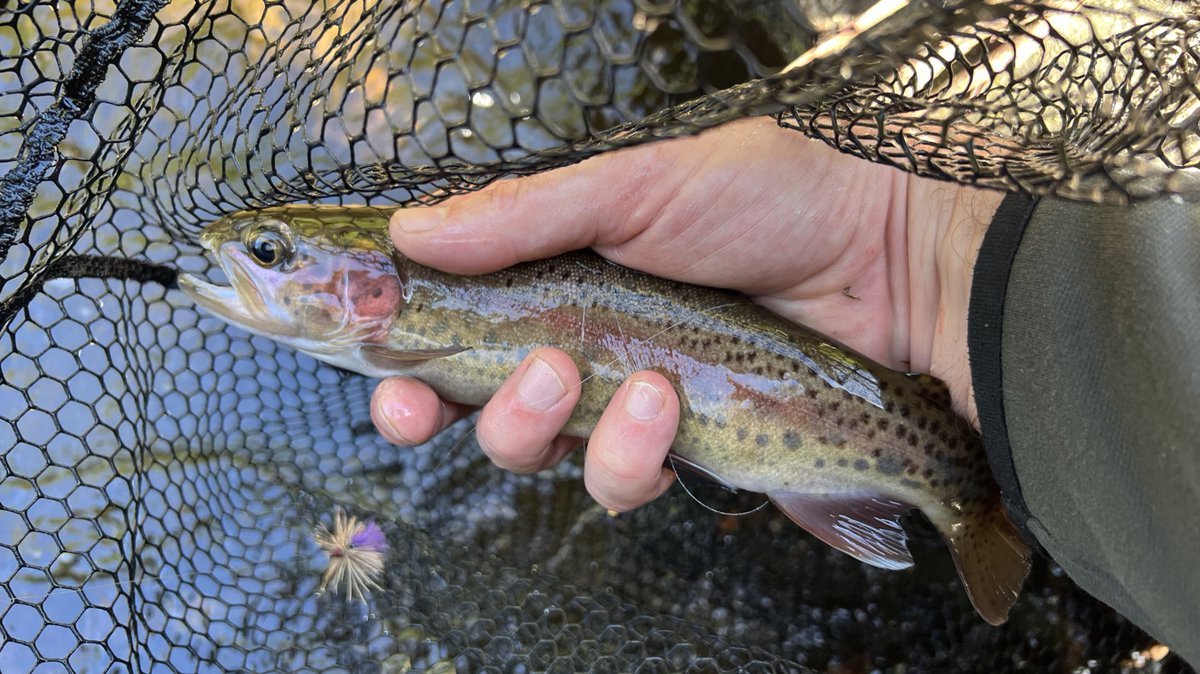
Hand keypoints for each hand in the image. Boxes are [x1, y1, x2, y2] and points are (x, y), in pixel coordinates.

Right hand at [370, 117, 1003, 511]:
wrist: (899, 259)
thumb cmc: (782, 199)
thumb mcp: (640, 184)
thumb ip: (522, 214)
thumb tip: (408, 231)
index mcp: (568, 274)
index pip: (459, 320)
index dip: (399, 348)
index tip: (365, 358)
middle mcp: (593, 344)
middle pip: (477, 402)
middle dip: (439, 407)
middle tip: (427, 393)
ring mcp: (638, 407)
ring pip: (543, 456)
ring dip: (533, 425)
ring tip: (585, 377)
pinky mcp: (690, 454)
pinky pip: (623, 481)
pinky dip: (627, 451)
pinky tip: (663, 406)